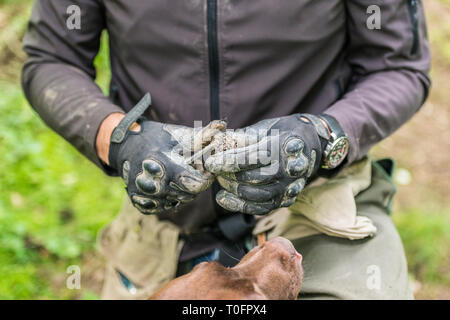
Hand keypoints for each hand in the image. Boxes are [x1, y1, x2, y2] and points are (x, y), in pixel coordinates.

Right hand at [106, 94, 225, 213]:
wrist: (127, 144)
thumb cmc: (159, 137)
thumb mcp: (180, 134)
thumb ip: (203, 134)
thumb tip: (222, 126)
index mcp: (163, 164)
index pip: (195, 185)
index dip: (205, 179)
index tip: (206, 170)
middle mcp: (152, 183)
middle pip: (189, 195)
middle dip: (194, 184)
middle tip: (189, 170)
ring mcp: (144, 195)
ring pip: (178, 203)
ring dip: (182, 191)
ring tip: (176, 175)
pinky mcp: (140, 204)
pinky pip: (165, 208)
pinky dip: (169, 198)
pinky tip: (166, 184)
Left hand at [204, 114, 329, 214]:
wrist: (310, 145)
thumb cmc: (282, 132)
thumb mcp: (265, 127)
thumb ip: (241, 137)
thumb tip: (214, 142)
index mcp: (286, 145)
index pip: (253, 157)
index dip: (229, 161)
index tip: (210, 162)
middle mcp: (292, 168)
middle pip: (255, 178)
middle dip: (229, 175)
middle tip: (213, 170)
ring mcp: (292, 186)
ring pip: (258, 195)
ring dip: (234, 190)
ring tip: (219, 181)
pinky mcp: (288, 199)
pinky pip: (262, 208)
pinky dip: (240, 205)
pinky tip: (223, 198)